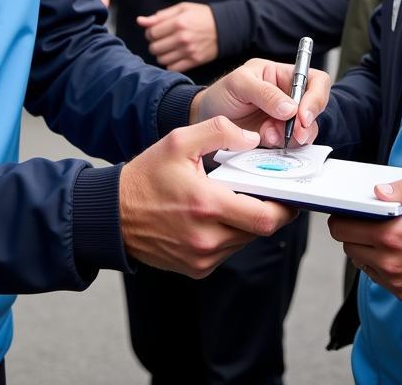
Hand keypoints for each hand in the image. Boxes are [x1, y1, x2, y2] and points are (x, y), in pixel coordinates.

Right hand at [119, 116, 295, 276]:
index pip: (264, 217)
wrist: (113, 215)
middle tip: (269, 194)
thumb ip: (219, 132)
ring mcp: (201, 258)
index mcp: (206, 205)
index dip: (284, 206)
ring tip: (236, 199)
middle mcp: (206, 238)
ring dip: (247, 221)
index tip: (289, 193)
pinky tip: (216, 215)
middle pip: (259, 230)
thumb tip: (252, 139)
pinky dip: (230, 233)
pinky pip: (227, 251)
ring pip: (244, 240)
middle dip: (269, 211)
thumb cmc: (146, 176)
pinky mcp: (196, 269)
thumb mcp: (179, 141)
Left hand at [137, 2, 217, 71]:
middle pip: (154, 48)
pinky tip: (175, 56)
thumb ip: (160, 16)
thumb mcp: (182, 9)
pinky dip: (170, 63)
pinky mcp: (194, 61)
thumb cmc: (202, 16)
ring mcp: (189, 51)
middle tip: (162, 40)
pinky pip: (172, 68)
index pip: (151, 33)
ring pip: (161, 59)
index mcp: (179, 22)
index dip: (150, 32)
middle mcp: (183, 38)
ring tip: (168, 48)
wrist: (225, 28)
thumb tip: (140, 21)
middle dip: (155, 44)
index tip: (156, 31)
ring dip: (161, 54)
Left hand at [190, 57, 330, 148]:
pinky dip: (283, 146)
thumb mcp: (239, 84)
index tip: (303, 114)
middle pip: (314, 108)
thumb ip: (265, 93)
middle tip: (295, 133)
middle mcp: (288, 96)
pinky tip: (265, 140)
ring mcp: (284, 119)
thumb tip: (291, 107)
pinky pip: (292, 145)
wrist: (203, 120)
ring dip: (292, 136)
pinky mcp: (278, 137)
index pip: (314, 80)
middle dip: (306, 123)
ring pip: (306, 130)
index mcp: (281, 75)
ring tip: (269, 135)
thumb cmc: (220, 95)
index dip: (315, 97)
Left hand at [328, 179, 401, 301]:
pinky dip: (377, 263)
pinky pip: (376, 276)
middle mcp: (390, 261)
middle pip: (347, 245)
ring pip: (359, 262)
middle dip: (351, 231)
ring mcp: (395, 280)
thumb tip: (377, 190)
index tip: (346, 211)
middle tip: (364, 220)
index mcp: (393, 235)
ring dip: (363, 248)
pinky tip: (393, 251)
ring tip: (381, 235)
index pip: (343, 228)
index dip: (341, 217)